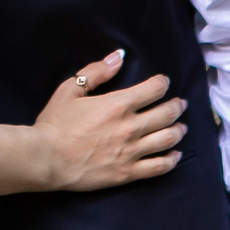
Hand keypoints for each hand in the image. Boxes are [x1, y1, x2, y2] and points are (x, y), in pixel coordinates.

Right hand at [32, 49, 184, 190]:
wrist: (47, 158)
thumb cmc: (55, 123)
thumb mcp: (70, 89)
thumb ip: (96, 72)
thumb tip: (119, 57)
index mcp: (118, 104)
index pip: (153, 90)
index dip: (162, 84)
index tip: (164, 82)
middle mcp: (130, 127)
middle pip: (166, 114)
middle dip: (176, 106)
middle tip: (180, 104)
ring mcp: (131, 152)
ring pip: (167, 139)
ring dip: (179, 131)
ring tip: (182, 127)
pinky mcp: (128, 173)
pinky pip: (159, 167)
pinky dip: (172, 160)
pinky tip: (175, 155)